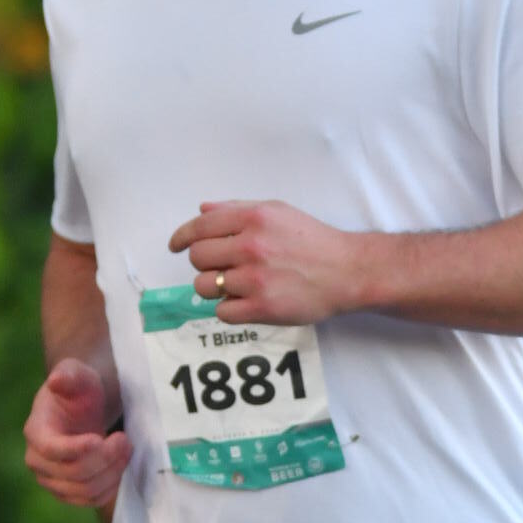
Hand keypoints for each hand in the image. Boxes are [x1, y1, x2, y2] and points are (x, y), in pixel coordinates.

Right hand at [24, 360, 130, 508]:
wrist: (84, 408)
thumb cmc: (79, 389)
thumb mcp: (77, 374)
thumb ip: (68, 375)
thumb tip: (56, 380)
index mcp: (35, 431)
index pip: (51, 450)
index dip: (76, 449)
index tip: (100, 438)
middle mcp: (38, 460)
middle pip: (73, 473)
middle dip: (105, 458)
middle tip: (125, 439)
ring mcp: (52, 480)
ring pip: (84, 490)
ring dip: (112, 472)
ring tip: (126, 448)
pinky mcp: (68, 492)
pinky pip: (91, 500)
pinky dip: (111, 487)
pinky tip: (119, 466)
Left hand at [168, 200, 374, 323]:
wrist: (347, 271)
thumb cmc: (313, 240)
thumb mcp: (277, 211)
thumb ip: (237, 210)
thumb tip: (202, 210)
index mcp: (252, 219)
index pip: (199, 228)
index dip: (181, 238)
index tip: (175, 246)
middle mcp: (250, 247)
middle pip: (197, 258)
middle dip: (204, 263)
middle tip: (223, 266)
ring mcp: (255, 279)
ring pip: (205, 286)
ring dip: (214, 287)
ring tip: (236, 285)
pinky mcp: (262, 308)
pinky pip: (222, 312)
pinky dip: (230, 309)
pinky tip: (246, 301)